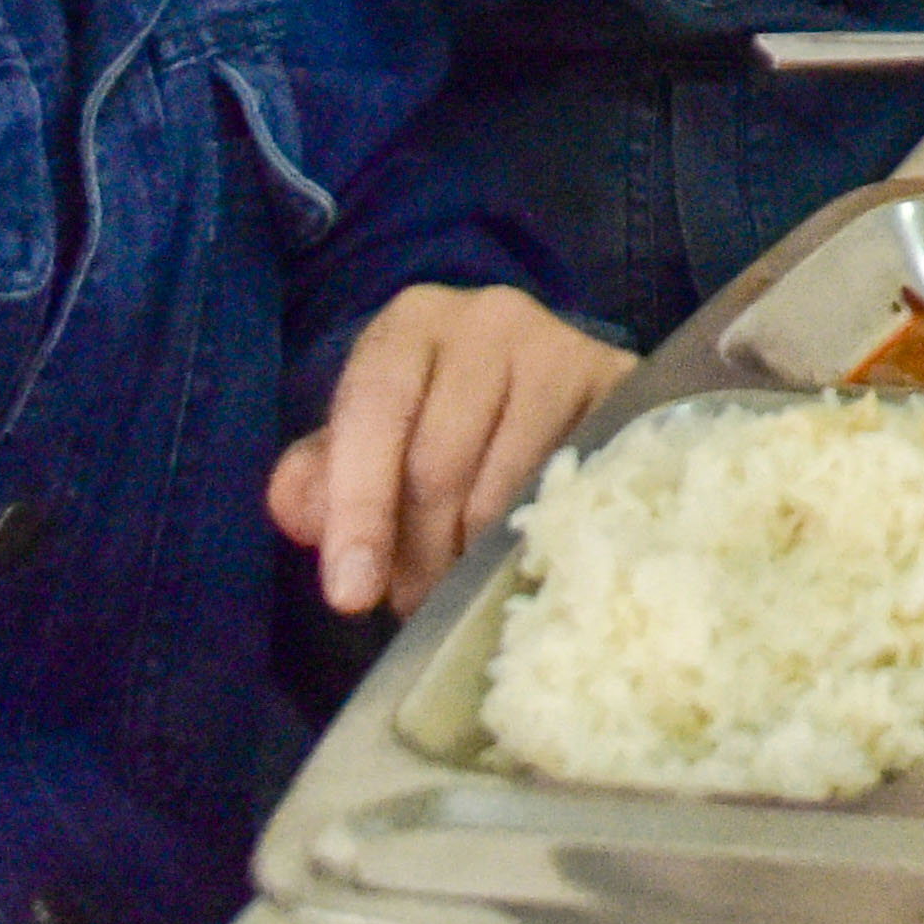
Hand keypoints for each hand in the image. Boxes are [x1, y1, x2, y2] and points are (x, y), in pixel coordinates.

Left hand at [268, 284, 629, 618]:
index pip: (374, 411)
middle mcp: (489, 319)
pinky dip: (541, 540)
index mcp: (411, 324)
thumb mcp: (366, 442)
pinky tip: (522, 565)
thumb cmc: (436, 423)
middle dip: (417, 552)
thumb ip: (318, 480)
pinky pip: (572, 488)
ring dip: (474, 561)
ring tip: (460, 591)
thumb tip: (302, 512)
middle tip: (412, 604)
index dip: (358, 509)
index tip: (350, 594)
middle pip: (439, 460)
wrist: (540, 391)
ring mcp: (564, 349)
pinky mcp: (621, 391)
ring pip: (507, 486)